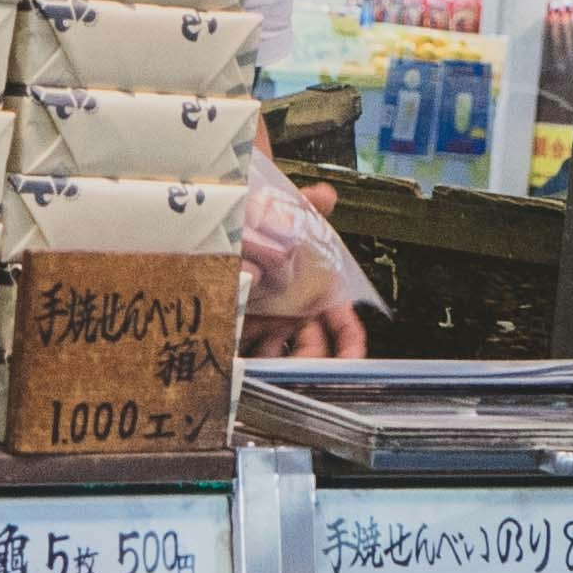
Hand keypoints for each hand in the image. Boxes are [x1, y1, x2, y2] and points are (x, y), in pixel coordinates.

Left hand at [239, 178, 366, 361]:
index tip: (353, 360)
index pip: (342, 321)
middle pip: (314, 348)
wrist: (219, 231)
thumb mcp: (280, 213)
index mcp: (313, 289)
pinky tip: (244, 368)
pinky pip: (249, 354)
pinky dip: (249, 364)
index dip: (350, 341)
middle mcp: (294, 310)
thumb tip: (325, 195)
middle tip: (307, 376)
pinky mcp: (240, 328)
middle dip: (314, 365)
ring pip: (283, 357)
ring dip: (281, 370)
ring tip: (273, 377)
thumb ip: (303, 208)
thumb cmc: (257, 223)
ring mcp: (268, 323)